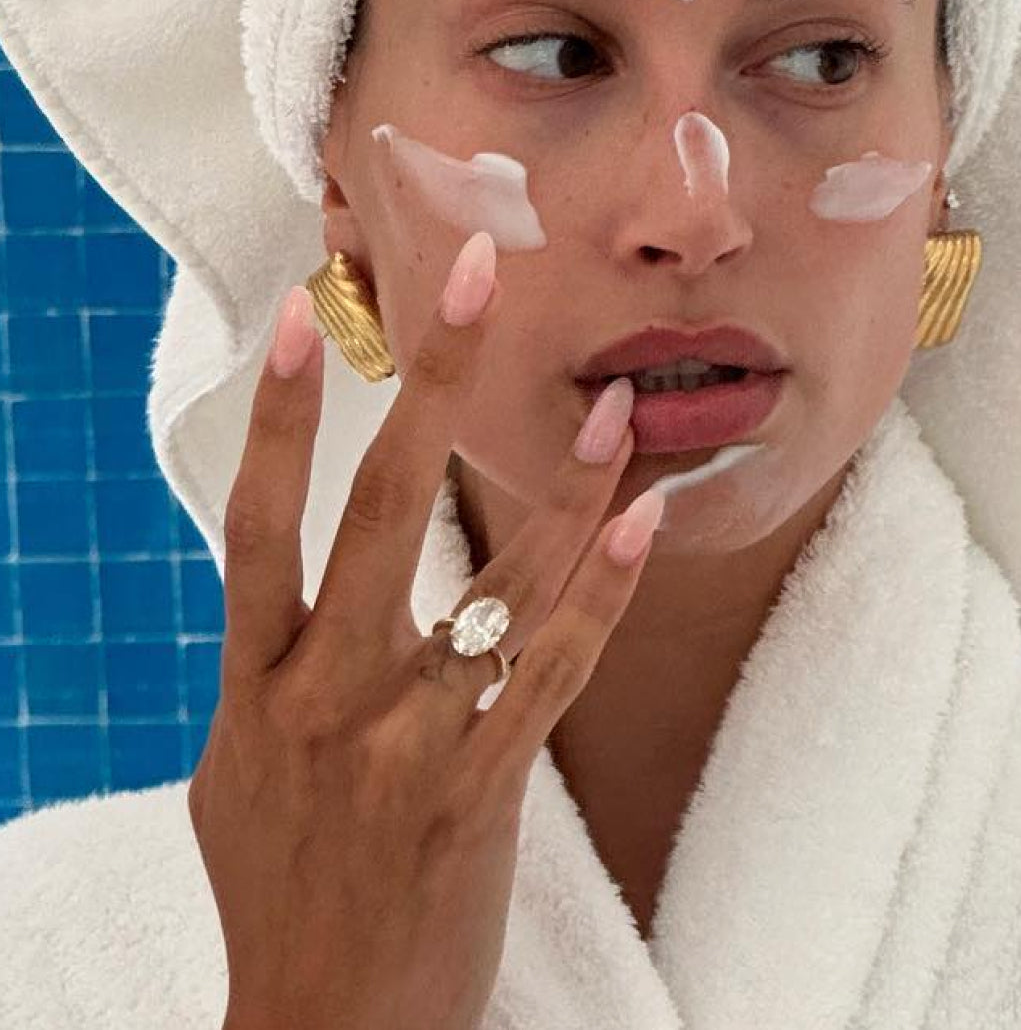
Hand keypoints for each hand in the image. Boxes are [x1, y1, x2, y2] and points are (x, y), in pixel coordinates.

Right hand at [188, 234, 659, 1029]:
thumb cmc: (278, 890)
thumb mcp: (237, 770)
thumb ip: (264, 672)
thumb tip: (274, 595)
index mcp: (253, 683)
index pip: (256, 520)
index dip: (278, 413)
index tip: (303, 309)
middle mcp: (324, 698)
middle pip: (377, 511)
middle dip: (429, 383)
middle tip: (478, 272)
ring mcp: (404, 745)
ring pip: (492, 583)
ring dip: (559, 484)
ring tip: (611, 402)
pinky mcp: (479, 790)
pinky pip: (551, 670)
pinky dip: (600, 589)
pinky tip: (642, 518)